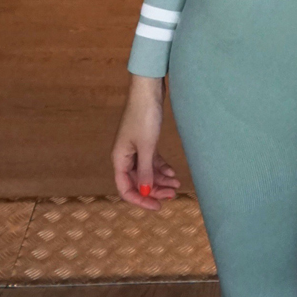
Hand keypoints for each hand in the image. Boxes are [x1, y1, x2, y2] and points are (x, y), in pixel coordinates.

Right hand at [111, 75, 180, 210]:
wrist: (148, 91)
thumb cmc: (144, 116)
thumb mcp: (147, 146)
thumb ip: (144, 171)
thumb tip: (143, 191)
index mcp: (119, 159)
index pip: (126, 188)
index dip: (141, 200)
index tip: (158, 206)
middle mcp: (125, 156)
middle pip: (137, 181)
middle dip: (154, 190)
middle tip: (173, 195)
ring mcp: (135, 149)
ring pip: (146, 172)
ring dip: (160, 180)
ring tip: (177, 185)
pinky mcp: (145, 141)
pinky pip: (152, 161)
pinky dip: (162, 168)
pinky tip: (173, 173)